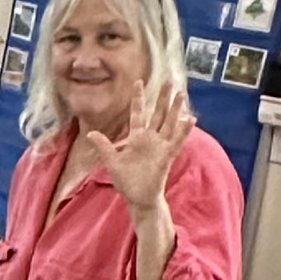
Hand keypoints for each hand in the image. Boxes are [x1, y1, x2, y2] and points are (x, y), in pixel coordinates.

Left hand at [81, 87, 193, 219]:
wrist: (138, 198)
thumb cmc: (126, 181)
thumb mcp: (112, 162)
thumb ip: (104, 146)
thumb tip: (90, 133)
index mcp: (136, 138)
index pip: (138, 113)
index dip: (138, 98)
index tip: (138, 82)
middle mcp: (150, 139)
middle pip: (158, 114)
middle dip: (163, 98)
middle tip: (169, 81)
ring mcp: (160, 146)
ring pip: (169, 123)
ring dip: (175, 109)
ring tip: (181, 94)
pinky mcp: (167, 156)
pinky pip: (177, 141)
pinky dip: (183, 131)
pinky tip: (190, 119)